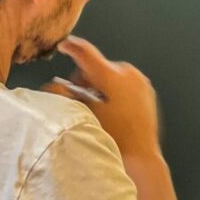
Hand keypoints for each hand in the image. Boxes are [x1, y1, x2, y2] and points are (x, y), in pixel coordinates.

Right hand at [42, 35, 160, 158]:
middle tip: (84, 101)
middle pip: (98, 68)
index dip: (72, 47)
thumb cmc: (115, 137)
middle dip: (88, 81)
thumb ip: (67, 96)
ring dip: (101, 86)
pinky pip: (124, 83)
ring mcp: (140, 81)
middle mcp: (128, 74)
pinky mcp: (146, 89)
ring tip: (101, 109)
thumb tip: (53, 86)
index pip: (87, 54)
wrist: (141, 154)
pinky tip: (113, 110)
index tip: (64, 44)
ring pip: (111, 76)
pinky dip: (115, 90)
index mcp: (112, 77)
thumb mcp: (86, 114)